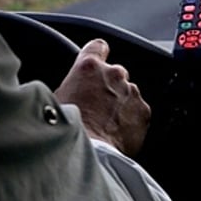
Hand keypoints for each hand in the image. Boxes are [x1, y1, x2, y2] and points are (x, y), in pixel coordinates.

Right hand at [54, 38, 150, 156]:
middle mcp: (114, 74)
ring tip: (105, 125)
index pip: (98, 46)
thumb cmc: (67, 129)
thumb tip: (67, 91)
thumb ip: (70, 86)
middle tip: (96, 108)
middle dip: (108, 87)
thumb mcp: (56, 100)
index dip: (97, 54)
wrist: (88, 154)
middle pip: (114, 74)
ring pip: (128, 94)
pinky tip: (116, 133)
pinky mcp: (144, 112)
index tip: (97, 63)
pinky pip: (138, 112)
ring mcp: (131, 92)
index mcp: (89, 67)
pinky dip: (131, 120)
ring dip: (120, 105)